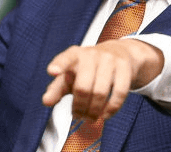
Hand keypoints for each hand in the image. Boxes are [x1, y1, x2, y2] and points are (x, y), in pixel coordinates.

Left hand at [41, 39, 163, 120]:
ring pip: (100, 92)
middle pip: (83, 86)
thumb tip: (46, 101)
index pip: (65, 58)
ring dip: (94, 111)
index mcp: (74, 54)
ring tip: (90, 118)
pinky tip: (105, 115)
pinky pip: (119, 93)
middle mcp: (91, 54)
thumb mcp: (71, 74)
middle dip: (79, 107)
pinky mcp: (124, 68)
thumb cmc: (89, 67)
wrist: (119, 53)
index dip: (59, 65)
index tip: (51, 72)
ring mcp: (109, 60)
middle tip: (78, 116)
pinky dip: (111, 108)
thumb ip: (57, 88)